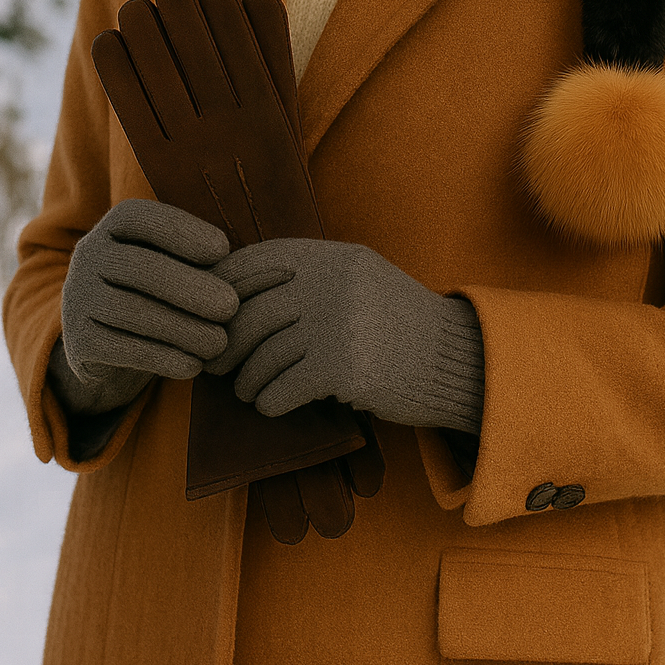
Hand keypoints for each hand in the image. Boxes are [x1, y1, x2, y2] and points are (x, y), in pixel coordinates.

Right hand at [60, 199, 238, 404]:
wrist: (112, 344)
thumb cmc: (161, 292)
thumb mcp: (176, 264)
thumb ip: (201, 260)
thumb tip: (245, 269)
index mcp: (113, 227)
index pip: (141, 218)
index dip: (181, 230)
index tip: (223, 249)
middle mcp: (88, 257)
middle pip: (139, 268)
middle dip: (189, 287)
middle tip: (230, 306)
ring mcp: (78, 299)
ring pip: (131, 311)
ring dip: (181, 328)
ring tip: (219, 342)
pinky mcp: (78, 341)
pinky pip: (121, 349)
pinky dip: (162, 358)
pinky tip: (194, 365)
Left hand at [204, 238, 484, 433]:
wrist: (456, 360)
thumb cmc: (399, 326)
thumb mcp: (360, 281)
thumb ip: (312, 279)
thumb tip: (240, 296)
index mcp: (336, 256)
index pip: (260, 259)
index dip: (225, 285)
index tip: (209, 311)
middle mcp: (336, 282)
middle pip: (254, 313)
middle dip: (227, 344)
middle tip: (215, 365)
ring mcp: (341, 322)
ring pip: (265, 355)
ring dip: (247, 380)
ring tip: (246, 391)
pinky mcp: (347, 367)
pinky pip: (285, 387)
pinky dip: (270, 401)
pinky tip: (271, 407)